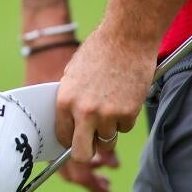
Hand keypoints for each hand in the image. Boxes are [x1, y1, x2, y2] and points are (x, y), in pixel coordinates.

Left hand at [52, 30, 153, 170]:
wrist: (127, 37)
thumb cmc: (99, 51)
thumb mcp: (74, 75)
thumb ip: (72, 100)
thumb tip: (72, 124)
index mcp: (65, 100)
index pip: (63, 137)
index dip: (70, 140)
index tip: (77, 138)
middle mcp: (84, 111)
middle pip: (82, 153)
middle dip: (88, 152)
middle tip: (93, 144)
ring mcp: (107, 114)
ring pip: (108, 142)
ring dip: (110, 131)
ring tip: (112, 108)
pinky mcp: (128, 113)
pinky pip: (125, 128)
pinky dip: (125, 118)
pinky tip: (125, 97)